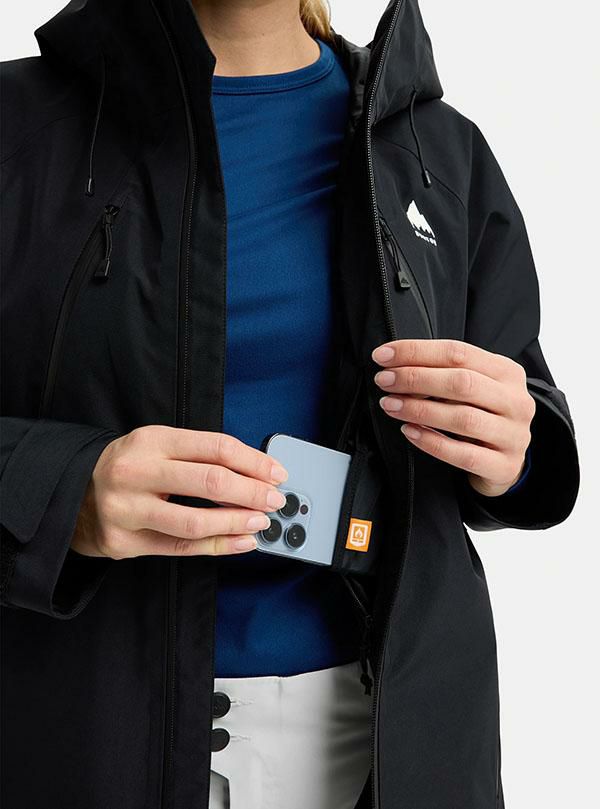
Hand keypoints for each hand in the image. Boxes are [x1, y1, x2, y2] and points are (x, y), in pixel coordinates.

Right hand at [71, 426, 287, 558]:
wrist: (73, 494)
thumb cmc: (130, 467)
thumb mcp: (159, 446)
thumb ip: (201, 456)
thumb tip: (257, 472)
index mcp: (152, 440)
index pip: (215, 447)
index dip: (253, 461)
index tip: (277, 473)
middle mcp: (137, 471)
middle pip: (209, 481)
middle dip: (252, 492)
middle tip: (275, 500)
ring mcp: (128, 508)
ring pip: (195, 520)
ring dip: (237, 523)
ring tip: (260, 523)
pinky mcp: (125, 541)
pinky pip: (181, 547)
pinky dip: (218, 546)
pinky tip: (241, 542)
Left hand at [372, 339, 535, 496]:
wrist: (506, 462)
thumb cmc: (482, 416)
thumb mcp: (473, 389)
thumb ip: (443, 374)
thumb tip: (395, 365)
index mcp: (507, 372)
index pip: (458, 353)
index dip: (417, 352)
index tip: (383, 356)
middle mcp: (516, 401)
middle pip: (462, 383)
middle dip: (415, 379)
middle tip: (384, 381)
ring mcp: (513, 435)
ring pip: (463, 418)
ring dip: (419, 409)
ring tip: (390, 405)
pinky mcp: (504, 466)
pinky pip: (463, 455)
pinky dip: (432, 442)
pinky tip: (409, 432)